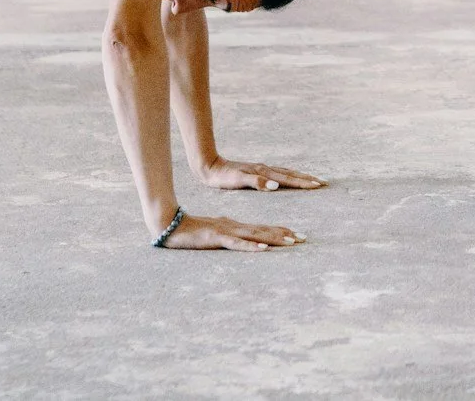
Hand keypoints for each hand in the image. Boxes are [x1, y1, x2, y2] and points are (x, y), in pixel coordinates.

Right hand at [157, 212, 304, 250]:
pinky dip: (251, 246)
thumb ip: (231, 236)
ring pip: (255, 235)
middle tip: (304, 239)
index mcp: (236, 226)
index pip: (263, 228)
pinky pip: (236, 243)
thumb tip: (245, 240)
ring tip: (291, 242)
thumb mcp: (216, 232)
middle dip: (285, 235)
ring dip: (274, 238)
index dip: (281, 231)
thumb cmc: (193, 231)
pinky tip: (263, 249)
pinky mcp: (216, 237)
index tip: (298, 236)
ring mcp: (226, 231)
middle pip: (264, 231)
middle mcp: (235, 226)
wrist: (170, 225)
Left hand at [199, 158, 324, 191]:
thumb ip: (256, 182)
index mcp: (263, 173)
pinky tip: (289, 179)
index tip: (318, 185)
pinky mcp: (257, 172)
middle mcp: (265, 169)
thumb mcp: (238, 181)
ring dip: (300, 177)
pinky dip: (289, 176)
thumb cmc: (223, 177)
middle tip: (323, 182)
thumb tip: (275, 185)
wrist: (209, 167)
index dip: (303, 183)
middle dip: (307, 179)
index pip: (288, 179)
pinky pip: (279, 173)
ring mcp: (262, 169)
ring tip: (312, 179)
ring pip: (286, 172)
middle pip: (291, 174)